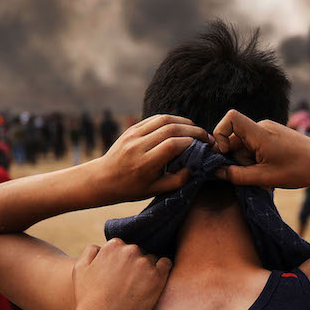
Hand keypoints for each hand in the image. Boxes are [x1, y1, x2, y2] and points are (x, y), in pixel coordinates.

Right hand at [69, 239, 171, 309]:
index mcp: (113, 246)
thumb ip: (90, 252)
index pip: (123, 248)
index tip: (119, 276)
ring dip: (148, 270)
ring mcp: (145, 263)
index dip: (121, 263)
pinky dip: (162, 270)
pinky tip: (155, 282)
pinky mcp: (157, 277)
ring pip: (152, 259)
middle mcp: (130, 250)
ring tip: (138, 289)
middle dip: (135, 265)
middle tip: (128, 285)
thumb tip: (101, 247)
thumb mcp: (80, 270)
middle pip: (138, 253)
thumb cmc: (88, 299)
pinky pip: (166, 264)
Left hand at [97, 114, 212, 201]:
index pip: (172, 145)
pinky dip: (171, 120)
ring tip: (196, 130)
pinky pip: (155, 119)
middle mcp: (139, 146)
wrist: (103, 178)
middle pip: (170, 129)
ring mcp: (134, 134)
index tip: (204, 147)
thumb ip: (178, 180)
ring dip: (184, 122)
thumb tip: (196, 167)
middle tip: (206, 136)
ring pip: (164, 120)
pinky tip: (180, 126)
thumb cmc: (131, 188)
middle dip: (193, 130)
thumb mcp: (156, 191)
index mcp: (145, 163)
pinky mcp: (132, 128)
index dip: (191, 142)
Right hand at [211, 110, 309, 187]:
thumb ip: (238, 175)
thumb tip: (216, 172)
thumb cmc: (299, 169)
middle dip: (238, 159)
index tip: (227, 155)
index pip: (230, 118)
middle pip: (234, 139)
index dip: (220, 134)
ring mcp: (267, 130)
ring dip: (248, 162)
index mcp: (259, 133)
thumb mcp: (266, 177)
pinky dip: (256, 160)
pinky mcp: (272, 136)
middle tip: (253, 176)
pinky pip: (254, 145)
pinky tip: (269, 171)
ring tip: (264, 176)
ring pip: (244, 145)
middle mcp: (261, 126)